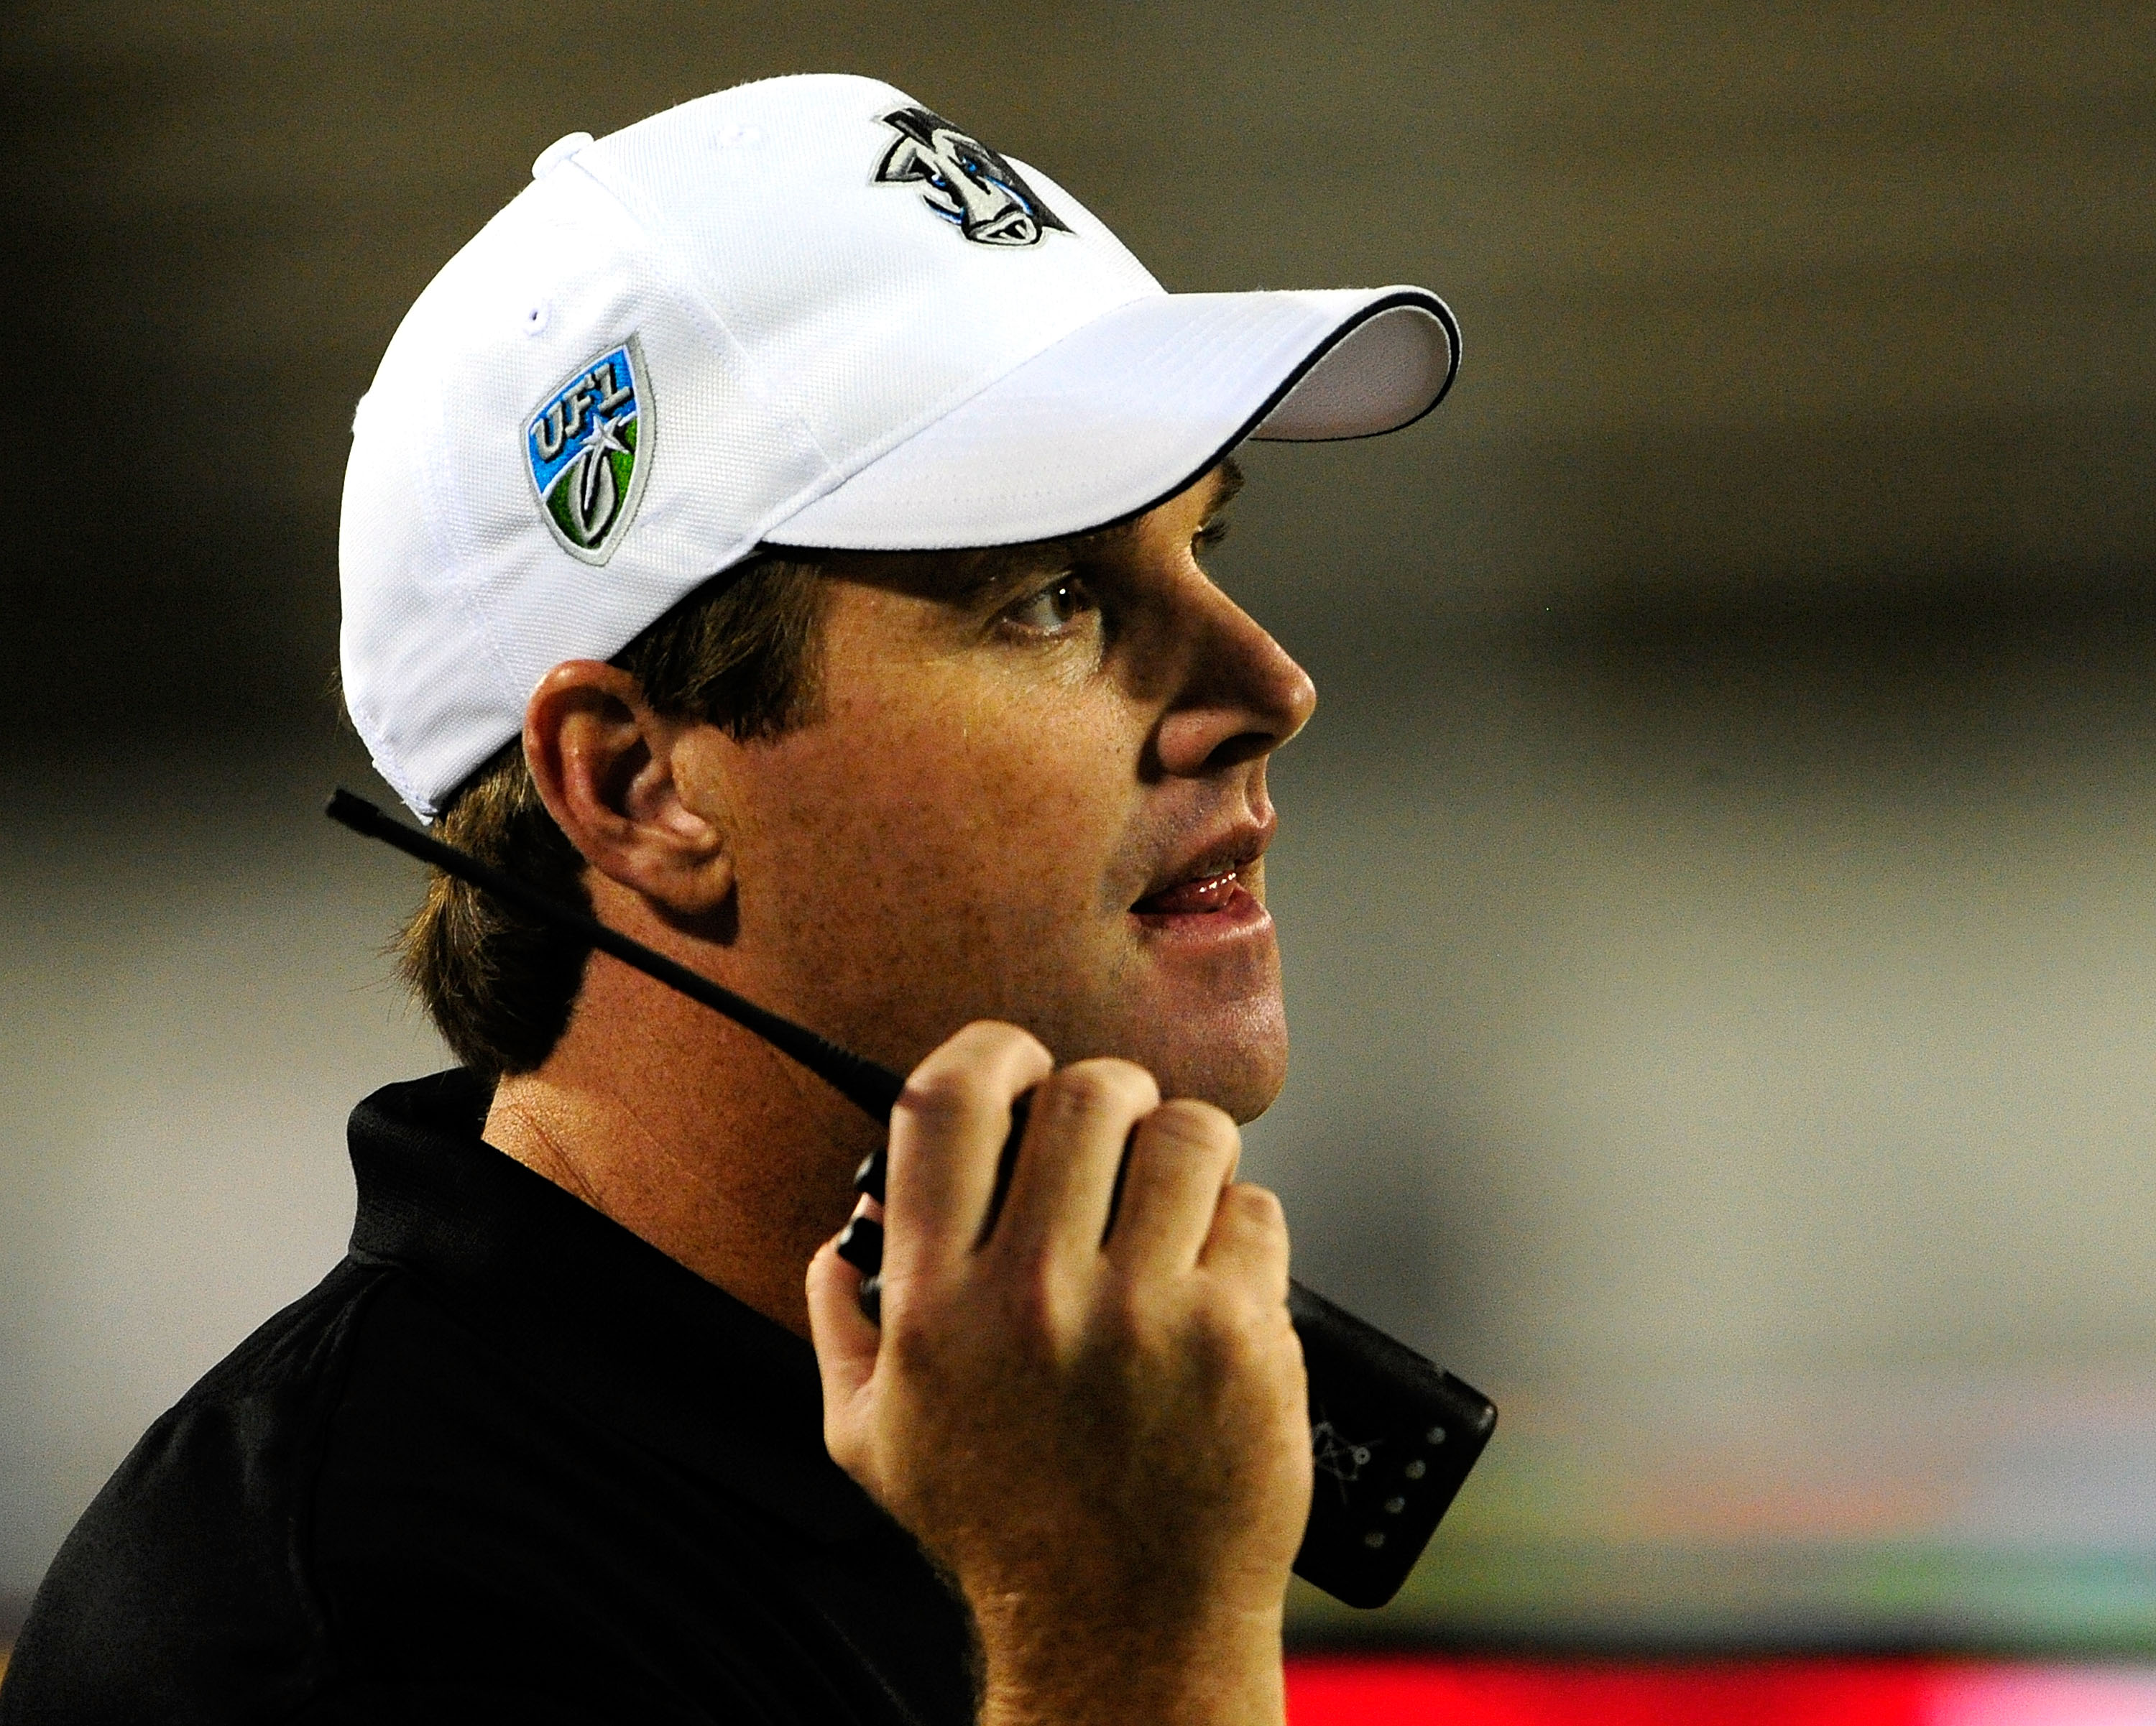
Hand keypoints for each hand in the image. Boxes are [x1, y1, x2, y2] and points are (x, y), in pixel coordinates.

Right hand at [807, 1022, 1309, 1725]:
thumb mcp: (871, 1442)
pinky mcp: (1240, 1339)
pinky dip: (1241, 1229)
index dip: (989, 1051)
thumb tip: (840, 1236)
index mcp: (935, 1308)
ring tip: (1175, 1194)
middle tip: (1113, 1133)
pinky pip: (1255, 1213)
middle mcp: (1035, 1300)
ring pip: (1188, 1133)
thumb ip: (840, 1326)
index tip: (1016, 1060)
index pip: (948, 1105)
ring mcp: (1145, 1317)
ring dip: (1185, 1147)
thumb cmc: (1002, 1532)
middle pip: (1088, 1092)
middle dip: (1108, 1093)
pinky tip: (1217, 1278)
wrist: (1125, 1633)